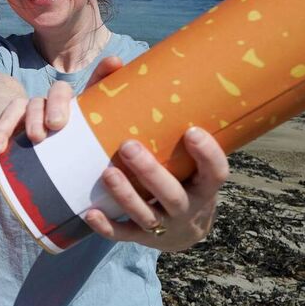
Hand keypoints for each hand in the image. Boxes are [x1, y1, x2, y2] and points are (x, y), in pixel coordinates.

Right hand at [0, 55, 126, 150]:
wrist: (12, 149)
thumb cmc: (56, 161)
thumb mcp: (76, 156)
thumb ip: (94, 160)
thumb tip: (126, 179)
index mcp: (79, 112)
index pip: (94, 89)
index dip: (104, 74)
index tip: (114, 62)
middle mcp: (56, 106)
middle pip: (60, 92)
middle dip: (59, 104)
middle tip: (57, 124)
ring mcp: (33, 110)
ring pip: (33, 103)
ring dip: (33, 118)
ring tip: (35, 138)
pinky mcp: (11, 118)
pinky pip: (6, 119)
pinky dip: (1, 132)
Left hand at [82, 126, 228, 251]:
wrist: (184, 231)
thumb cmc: (183, 179)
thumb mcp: (190, 161)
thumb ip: (171, 128)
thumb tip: (126, 67)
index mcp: (204, 187)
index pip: (215, 173)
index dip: (207, 155)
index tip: (192, 131)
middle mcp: (187, 208)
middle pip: (172, 194)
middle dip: (150, 172)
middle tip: (128, 146)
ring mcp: (163, 225)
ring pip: (145, 215)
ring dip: (125, 195)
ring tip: (107, 173)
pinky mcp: (141, 238)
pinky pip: (122, 235)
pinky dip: (106, 227)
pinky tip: (90, 213)